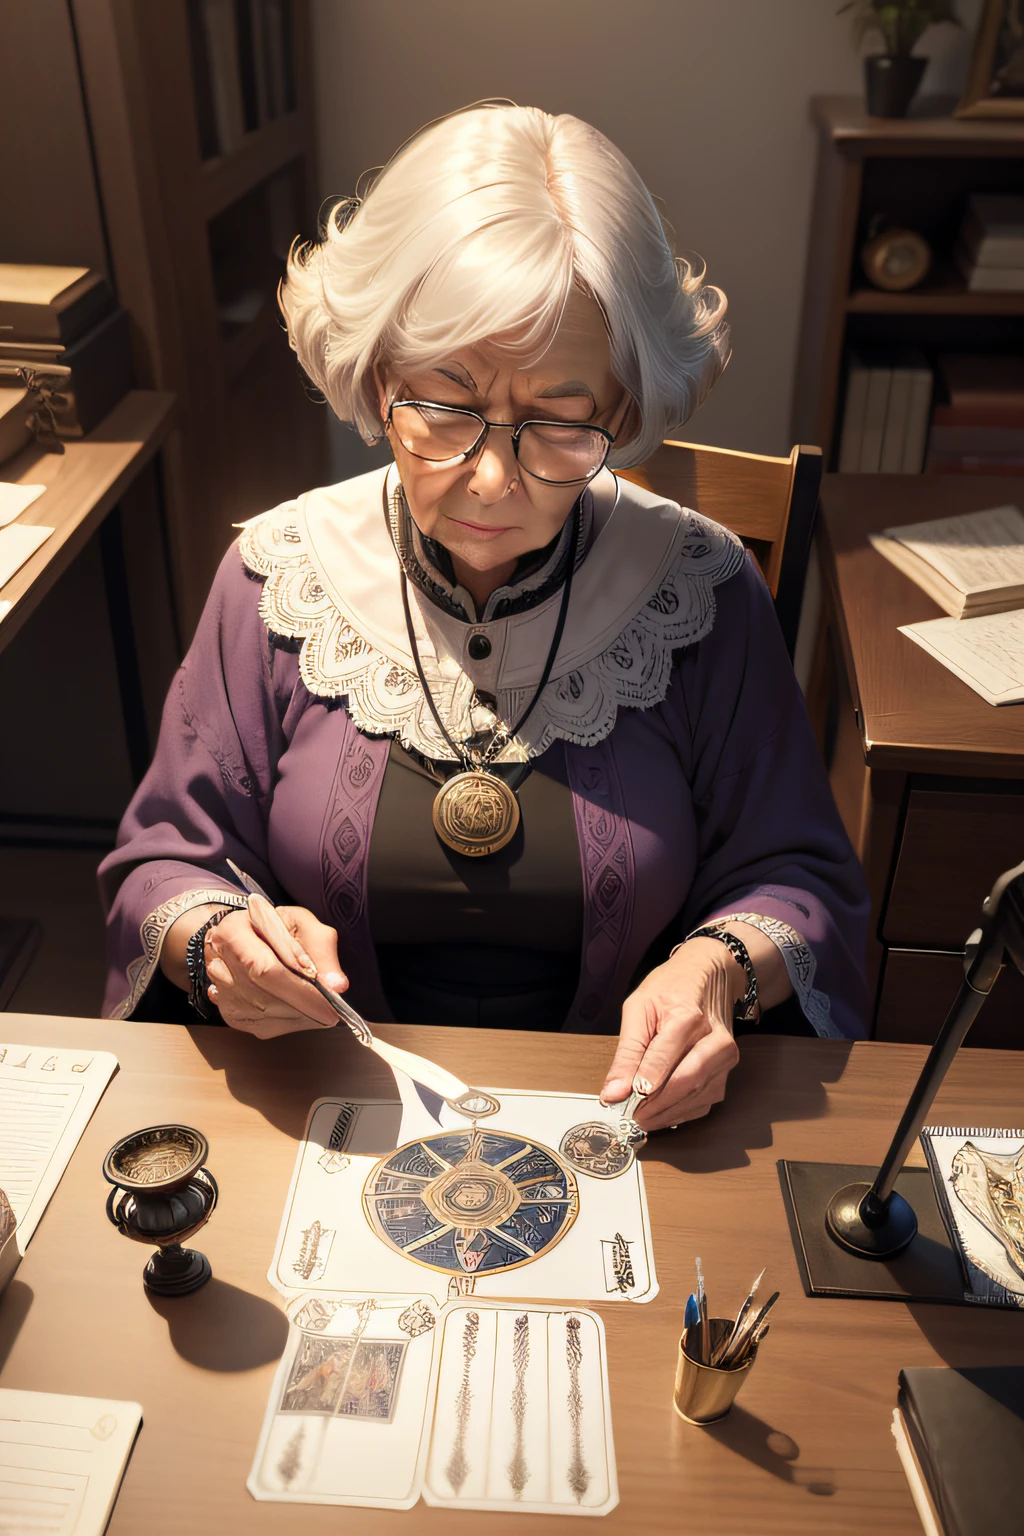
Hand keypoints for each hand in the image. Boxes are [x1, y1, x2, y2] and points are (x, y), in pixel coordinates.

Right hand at [202, 905, 347, 1038]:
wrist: (247, 936)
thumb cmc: (275, 928)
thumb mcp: (302, 923)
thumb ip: (322, 949)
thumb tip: (337, 985)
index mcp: (233, 932)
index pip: (265, 969)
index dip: (299, 990)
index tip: (330, 1003)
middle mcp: (219, 964)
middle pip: (266, 998)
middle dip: (305, 1005)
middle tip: (333, 1007)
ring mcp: (223, 994)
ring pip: (269, 1017)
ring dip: (300, 1013)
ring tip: (313, 997)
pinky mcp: (232, 1017)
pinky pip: (269, 1027)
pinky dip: (291, 1020)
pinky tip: (296, 1003)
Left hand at [600, 939, 744, 1130]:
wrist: (708, 976)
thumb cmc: (671, 988)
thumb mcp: (638, 1008)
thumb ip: (627, 1052)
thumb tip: (614, 1092)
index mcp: (688, 1016)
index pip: (665, 1057)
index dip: (643, 1082)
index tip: (622, 1101)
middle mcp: (714, 1039)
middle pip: (685, 1082)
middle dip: (654, 1105)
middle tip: (629, 1114)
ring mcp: (725, 1057)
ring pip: (696, 1097)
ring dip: (666, 1113)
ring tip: (640, 1116)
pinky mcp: (726, 1071)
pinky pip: (704, 1102)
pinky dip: (680, 1113)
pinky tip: (661, 1112)